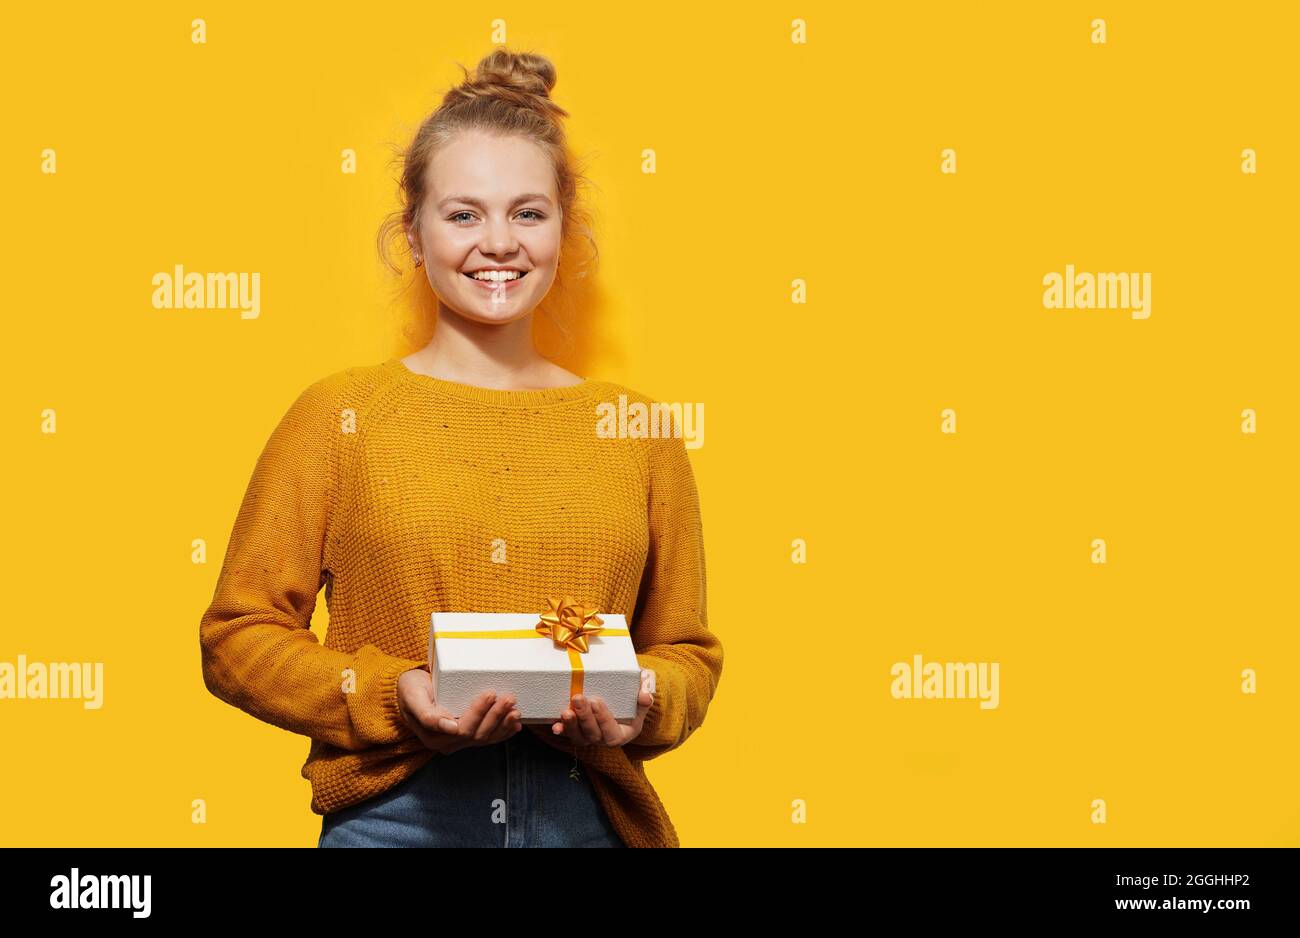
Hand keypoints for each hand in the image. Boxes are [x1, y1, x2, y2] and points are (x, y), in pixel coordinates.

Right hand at [396, 669, 521, 754]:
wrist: (409, 691)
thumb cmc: (410, 690)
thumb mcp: (413, 697)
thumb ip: (428, 715)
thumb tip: (451, 728)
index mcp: (434, 736)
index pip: (463, 728)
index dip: (479, 713)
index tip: (490, 693)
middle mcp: (447, 743)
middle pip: (478, 735)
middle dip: (496, 716)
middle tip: (509, 697)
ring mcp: (458, 741)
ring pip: (486, 738)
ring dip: (503, 725)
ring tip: (516, 710)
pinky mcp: (466, 735)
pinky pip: (488, 738)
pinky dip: (503, 732)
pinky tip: (515, 724)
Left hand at [551, 668, 655, 746]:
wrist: (620, 700)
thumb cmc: (631, 699)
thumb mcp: (642, 698)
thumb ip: (645, 697)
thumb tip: (645, 696)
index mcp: (622, 734)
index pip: (612, 733)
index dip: (603, 719)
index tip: (597, 702)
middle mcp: (604, 740)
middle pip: (593, 735)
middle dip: (584, 717)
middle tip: (579, 698)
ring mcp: (588, 737)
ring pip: (578, 737)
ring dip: (570, 725)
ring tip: (565, 711)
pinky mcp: (576, 731)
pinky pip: (567, 734)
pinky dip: (561, 730)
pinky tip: (555, 725)